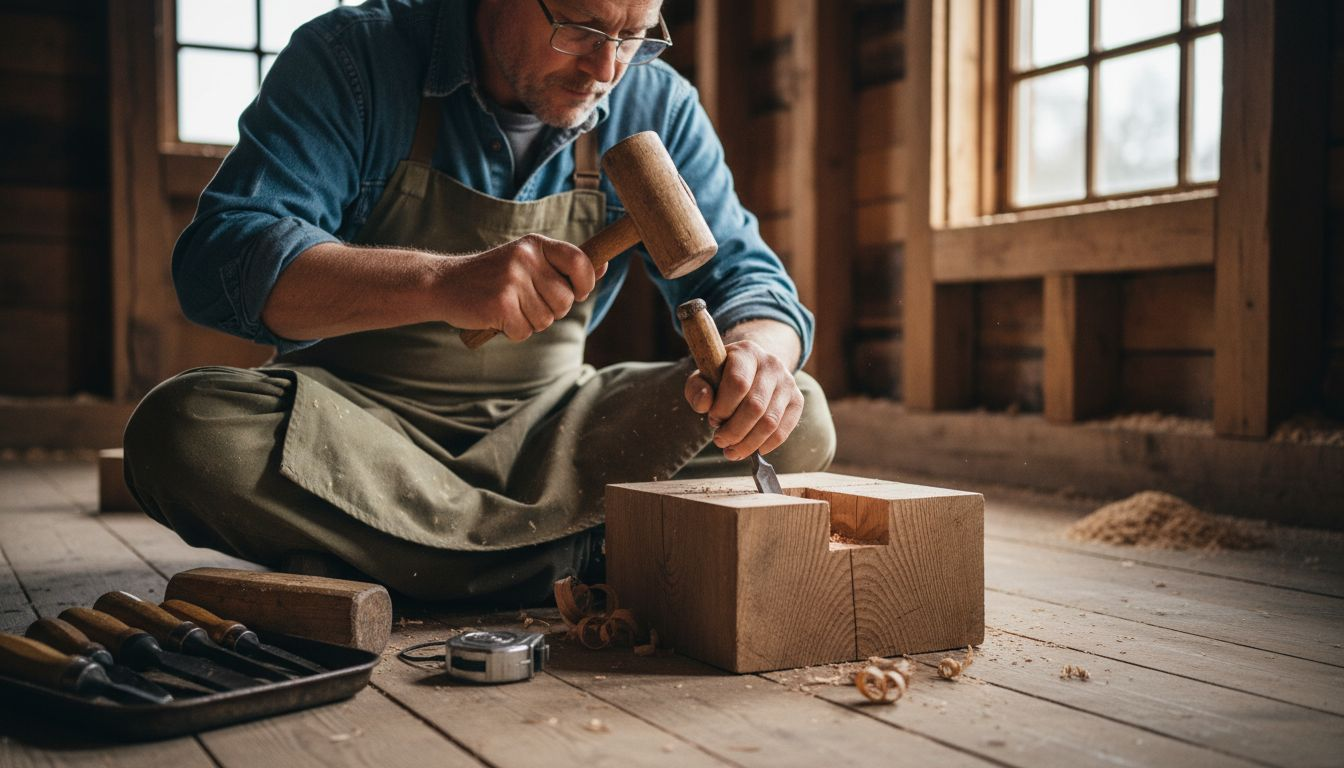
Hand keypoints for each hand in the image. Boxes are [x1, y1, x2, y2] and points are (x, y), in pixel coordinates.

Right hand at [439, 234, 606, 339]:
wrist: (443, 284)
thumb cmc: (491, 277)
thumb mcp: (527, 260)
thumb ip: (562, 266)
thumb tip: (603, 266)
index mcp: (536, 244)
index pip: (581, 262)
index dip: (585, 284)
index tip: (576, 293)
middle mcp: (526, 258)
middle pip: (565, 301)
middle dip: (551, 310)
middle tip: (526, 302)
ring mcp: (512, 280)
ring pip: (546, 320)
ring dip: (530, 322)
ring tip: (508, 307)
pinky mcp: (500, 304)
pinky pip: (525, 332)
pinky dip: (513, 332)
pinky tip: (496, 317)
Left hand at [684, 339, 804, 459]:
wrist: (753, 368)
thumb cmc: (722, 376)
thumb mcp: (703, 376)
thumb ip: (696, 388)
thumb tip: (704, 404)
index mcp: (746, 352)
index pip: (738, 383)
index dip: (723, 408)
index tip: (712, 419)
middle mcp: (772, 364)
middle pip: (755, 406)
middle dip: (734, 430)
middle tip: (720, 441)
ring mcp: (788, 382)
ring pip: (770, 422)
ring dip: (748, 443)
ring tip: (732, 451)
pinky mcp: (797, 400)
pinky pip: (783, 430)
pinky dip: (766, 445)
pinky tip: (752, 449)